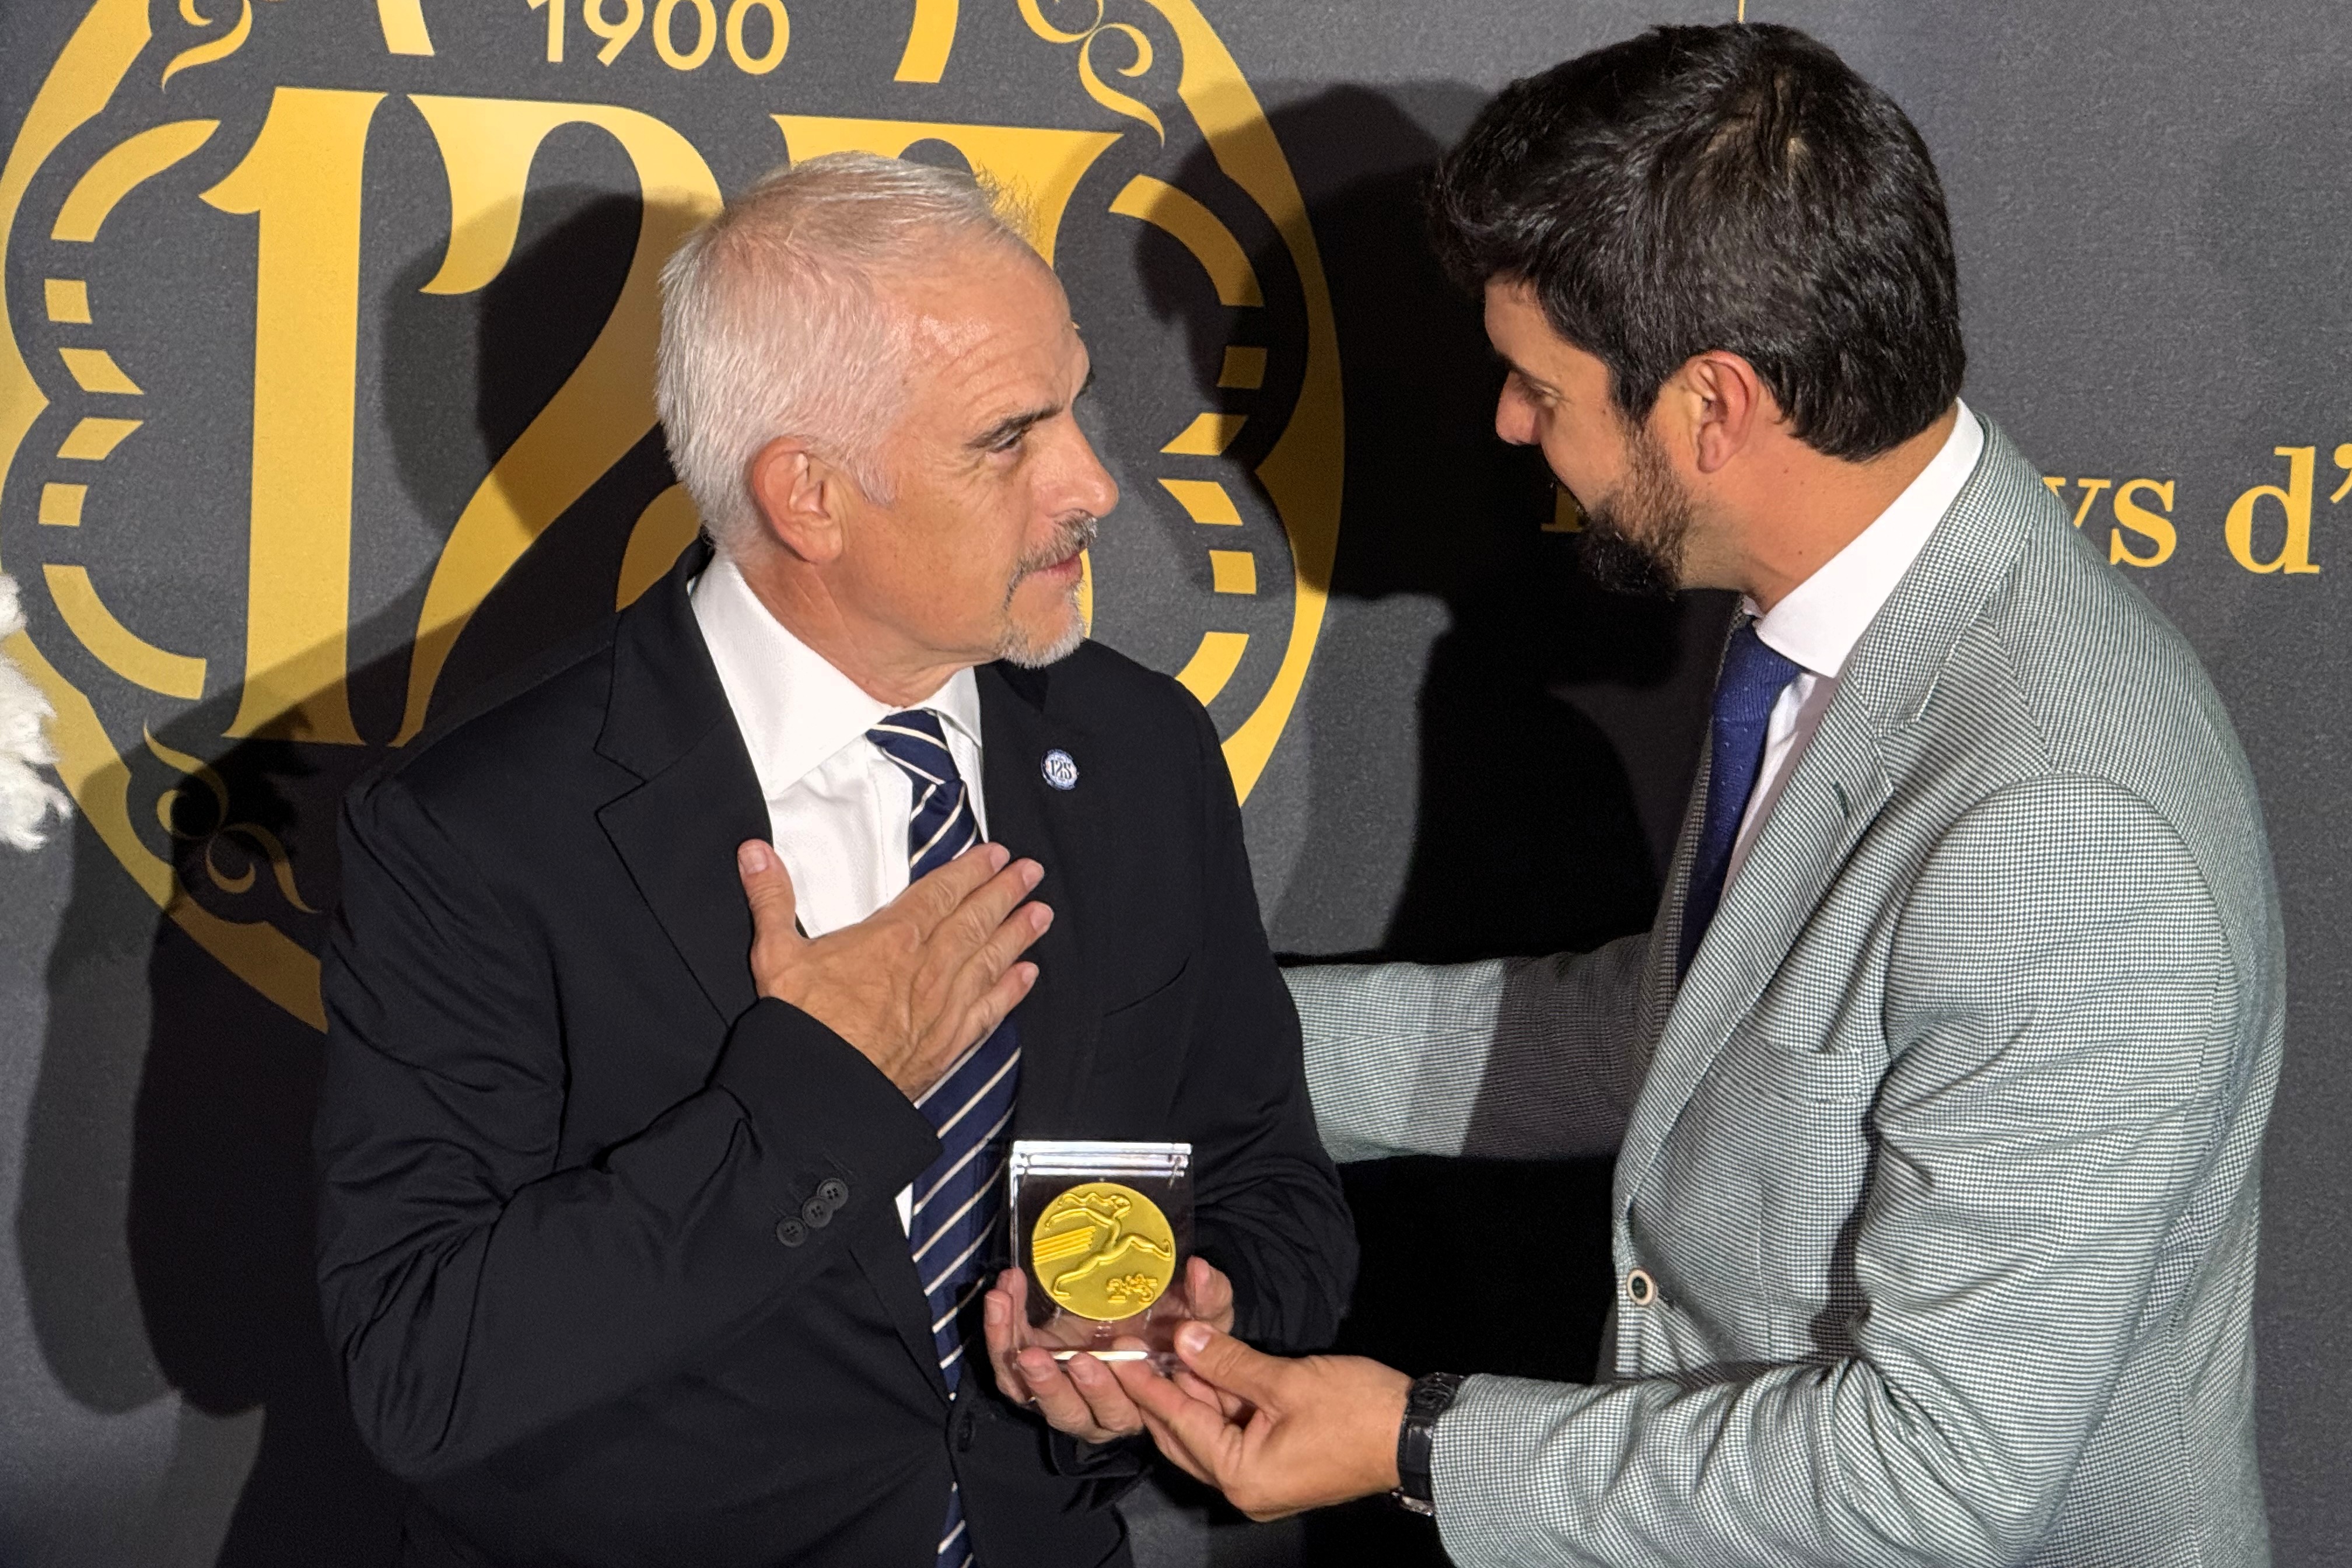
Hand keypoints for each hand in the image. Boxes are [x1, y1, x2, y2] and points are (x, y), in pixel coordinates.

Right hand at [737, 839, 1049, 1098]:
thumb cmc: (802, 1027)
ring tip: (1041, 913)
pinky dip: (1012, 990)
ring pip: (991, 959)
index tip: (995, 856)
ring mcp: (944, 1006)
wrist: (821, 1092)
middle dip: (1005, 893)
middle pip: (976, 920)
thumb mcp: (775, 953)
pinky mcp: (949, 1043)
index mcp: (892, 939)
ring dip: (1018, 933)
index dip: (971, 871)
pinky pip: (991, 1010)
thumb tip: (755, 853)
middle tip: (1031, 873)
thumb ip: (770, 898)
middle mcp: (928, 968)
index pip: (942, 893)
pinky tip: (1028, 976)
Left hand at [982, 1257, 1236, 1444]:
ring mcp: (1060, 1392)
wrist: (1145, 1307)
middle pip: (1071, 1414)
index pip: (1122, 1410)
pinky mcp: (1030, 1373)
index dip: (1110, 1389)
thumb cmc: (1179, 1322)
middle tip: (1044, 1356)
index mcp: (1137, 1403)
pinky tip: (1001, 1297)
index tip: (1115, 1348)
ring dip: (1013, 1357)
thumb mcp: (1203, 1313)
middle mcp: (1096, 1408)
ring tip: (1005, 1310)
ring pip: (1030, 1395)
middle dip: (1055, 1387)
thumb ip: (1210, 1298)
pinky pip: (1007, 1368)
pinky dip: (999, 1335)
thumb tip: (1201, 1268)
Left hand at [1109, 1323, 1412, 1520]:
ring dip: (1191, 1394)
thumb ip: (1227, 1361)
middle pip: (1185, 1436)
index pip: (1178, 1422)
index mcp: (1240, 1474)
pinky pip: (1232, 1435)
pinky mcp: (1277, 1467)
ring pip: (1208, 1434)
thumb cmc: (1359, 1413)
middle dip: (1161, 1392)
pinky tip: (1206, 1369)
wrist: (1415, 1436)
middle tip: (1133, 1353)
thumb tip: (1186, 1340)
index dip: (1148, 1384)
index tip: (1121, 1357)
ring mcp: (1261, 1482)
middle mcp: (1244, 1488)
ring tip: (1166, 1352)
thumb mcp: (1285, 1379)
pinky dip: (1218, 1403)